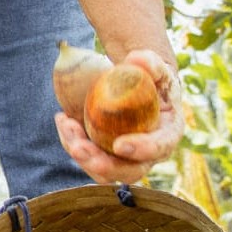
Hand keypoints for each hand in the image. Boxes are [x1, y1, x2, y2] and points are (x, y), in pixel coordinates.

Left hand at [55, 50, 183, 184]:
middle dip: (103, 165)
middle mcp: (149, 154)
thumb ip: (150, 62)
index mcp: (168, 134)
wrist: (136, 86)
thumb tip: (137, 59)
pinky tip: (63, 120)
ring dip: (81, 153)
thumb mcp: (154, 67)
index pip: (160, 147)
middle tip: (79, 148)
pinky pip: (87, 157)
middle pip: (129, 172)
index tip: (120, 145)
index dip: (142, 150)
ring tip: (66, 124)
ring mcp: (125, 159)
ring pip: (103, 170)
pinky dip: (72, 141)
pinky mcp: (105, 155)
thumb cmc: (150, 77)